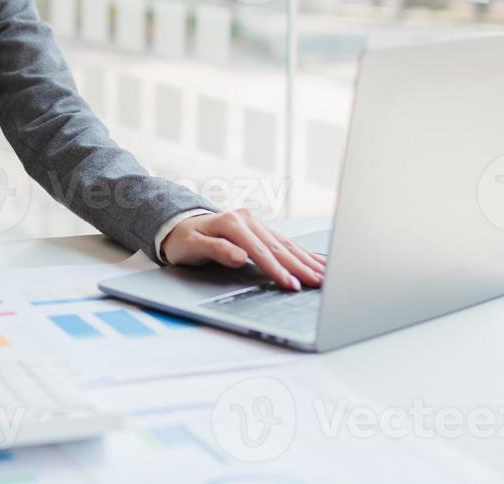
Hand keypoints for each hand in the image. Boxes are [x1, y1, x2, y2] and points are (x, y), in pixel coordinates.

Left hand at [159, 209, 326, 290]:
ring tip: (325, 274)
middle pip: (279, 247)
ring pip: (286, 244)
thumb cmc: (184, 240)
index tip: (291, 285)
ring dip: (306, 260)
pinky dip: (302, 252)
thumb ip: (216, 250)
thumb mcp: (192, 246)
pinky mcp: (260, 229)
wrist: (179, 226)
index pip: (260, 251)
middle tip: (319, 283)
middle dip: (300, 266)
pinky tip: (317, 260)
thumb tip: (240, 256)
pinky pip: (285, 242)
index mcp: (233, 222)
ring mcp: (256, 223)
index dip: (277, 269)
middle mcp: (247, 219)